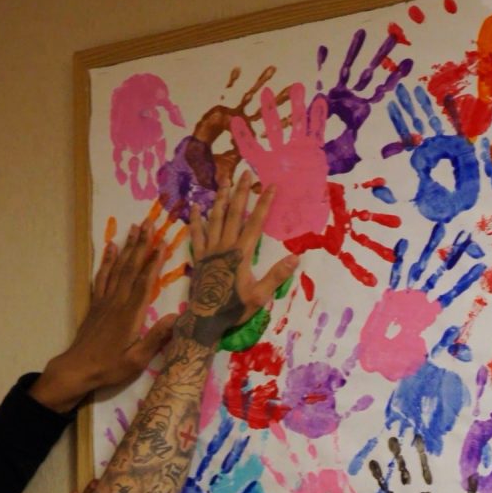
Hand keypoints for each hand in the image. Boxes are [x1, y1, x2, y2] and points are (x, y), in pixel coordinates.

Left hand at [38, 225, 175, 407]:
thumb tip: (177, 317)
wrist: (77, 369)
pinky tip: (111, 247)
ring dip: (127, 247)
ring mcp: (105, 301)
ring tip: (134, 228)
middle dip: (141, 245)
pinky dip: (107, 261)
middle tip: (149, 223)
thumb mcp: (137, 360)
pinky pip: (102, 277)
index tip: (163, 243)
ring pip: (117, 268)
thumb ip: (156, 338)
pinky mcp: (96, 304)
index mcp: (131, 315)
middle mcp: (117, 302)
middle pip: (131, 268)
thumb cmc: (109, 367)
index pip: (145, 283)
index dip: (154, 262)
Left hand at [186, 172, 300, 321]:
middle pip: (234, 213)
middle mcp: (225, 246)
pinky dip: (196, 219)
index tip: (270, 186)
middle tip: (245, 173)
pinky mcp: (198, 256)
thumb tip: (296, 258)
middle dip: (241, 192)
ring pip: (215, 218)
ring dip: (221, 198)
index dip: (264, 203)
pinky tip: (196, 205)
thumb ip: (276, 276)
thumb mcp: (259, 296)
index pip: (255, 223)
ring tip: (224, 180)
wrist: (205, 319)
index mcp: (241, 254)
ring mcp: (209, 250)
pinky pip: (196, 234)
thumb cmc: (234, 308)